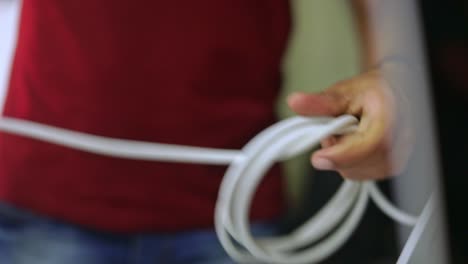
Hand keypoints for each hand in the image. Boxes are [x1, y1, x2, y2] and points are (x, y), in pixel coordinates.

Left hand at [287, 69, 410, 179]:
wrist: (390, 93)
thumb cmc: (369, 91)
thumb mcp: (342, 91)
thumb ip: (320, 102)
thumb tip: (294, 102)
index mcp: (391, 115)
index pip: (371, 145)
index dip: (341, 155)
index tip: (317, 158)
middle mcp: (402, 140)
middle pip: (360, 163)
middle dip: (337, 151)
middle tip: (334, 130)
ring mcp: (399, 156)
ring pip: (357, 172)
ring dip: (342, 158)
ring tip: (346, 135)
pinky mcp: (392, 167)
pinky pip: (362, 174)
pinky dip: (350, 163)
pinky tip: (352, 146)